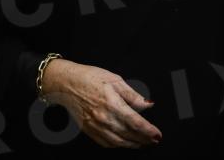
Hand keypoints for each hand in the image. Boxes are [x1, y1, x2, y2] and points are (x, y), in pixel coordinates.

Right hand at [40, 59, 161, 148]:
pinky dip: (117, 145)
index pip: (135, 122)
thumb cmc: (90, 78)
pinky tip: (124, 143)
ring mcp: (95, 126)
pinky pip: (105, 143)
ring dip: (132, 145)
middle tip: (154, 140)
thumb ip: (132, 95)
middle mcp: (104, 118)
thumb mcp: (115, 80)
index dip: (148, 130)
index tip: (158, 134)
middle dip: (144, 139)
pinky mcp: (88, 130)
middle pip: (128, 134)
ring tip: (143, 143)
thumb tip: (148, 104)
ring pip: (117, 142)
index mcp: (112, 104)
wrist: (66, 84)